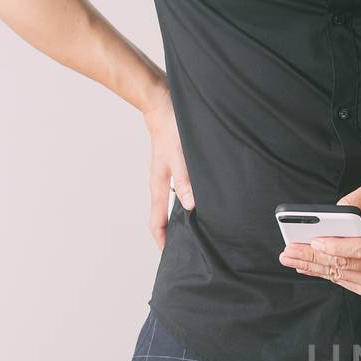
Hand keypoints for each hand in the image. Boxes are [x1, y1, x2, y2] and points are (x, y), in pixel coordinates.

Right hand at [143, 88, 193, 248]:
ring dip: (183, 219)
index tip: (169, 257)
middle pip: (165, 217)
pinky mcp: (178, 167)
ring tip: (199, 232)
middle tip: (188, 249)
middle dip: (173, 235)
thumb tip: (190, 206)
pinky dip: (189, 203)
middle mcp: (163, 184)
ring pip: (174, 205)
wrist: (164, 104)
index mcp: (159, 185)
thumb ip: (186, 181)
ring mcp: (169, 175)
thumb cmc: (171, 127)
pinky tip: (203, 204)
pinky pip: (182, 191)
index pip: (157, 222)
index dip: (162, 241)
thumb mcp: (180, 156)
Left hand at [279, 184, 360, 298]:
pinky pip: (344, 282)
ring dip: (313, 267)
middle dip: (313, 257)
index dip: (336, 246)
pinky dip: (323, 273)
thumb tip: (331, 214)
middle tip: (289, 252)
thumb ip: (355, 200)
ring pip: (341, 275)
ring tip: (291, 258)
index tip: (314, 241)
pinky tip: (307, 267)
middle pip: (346, 264)